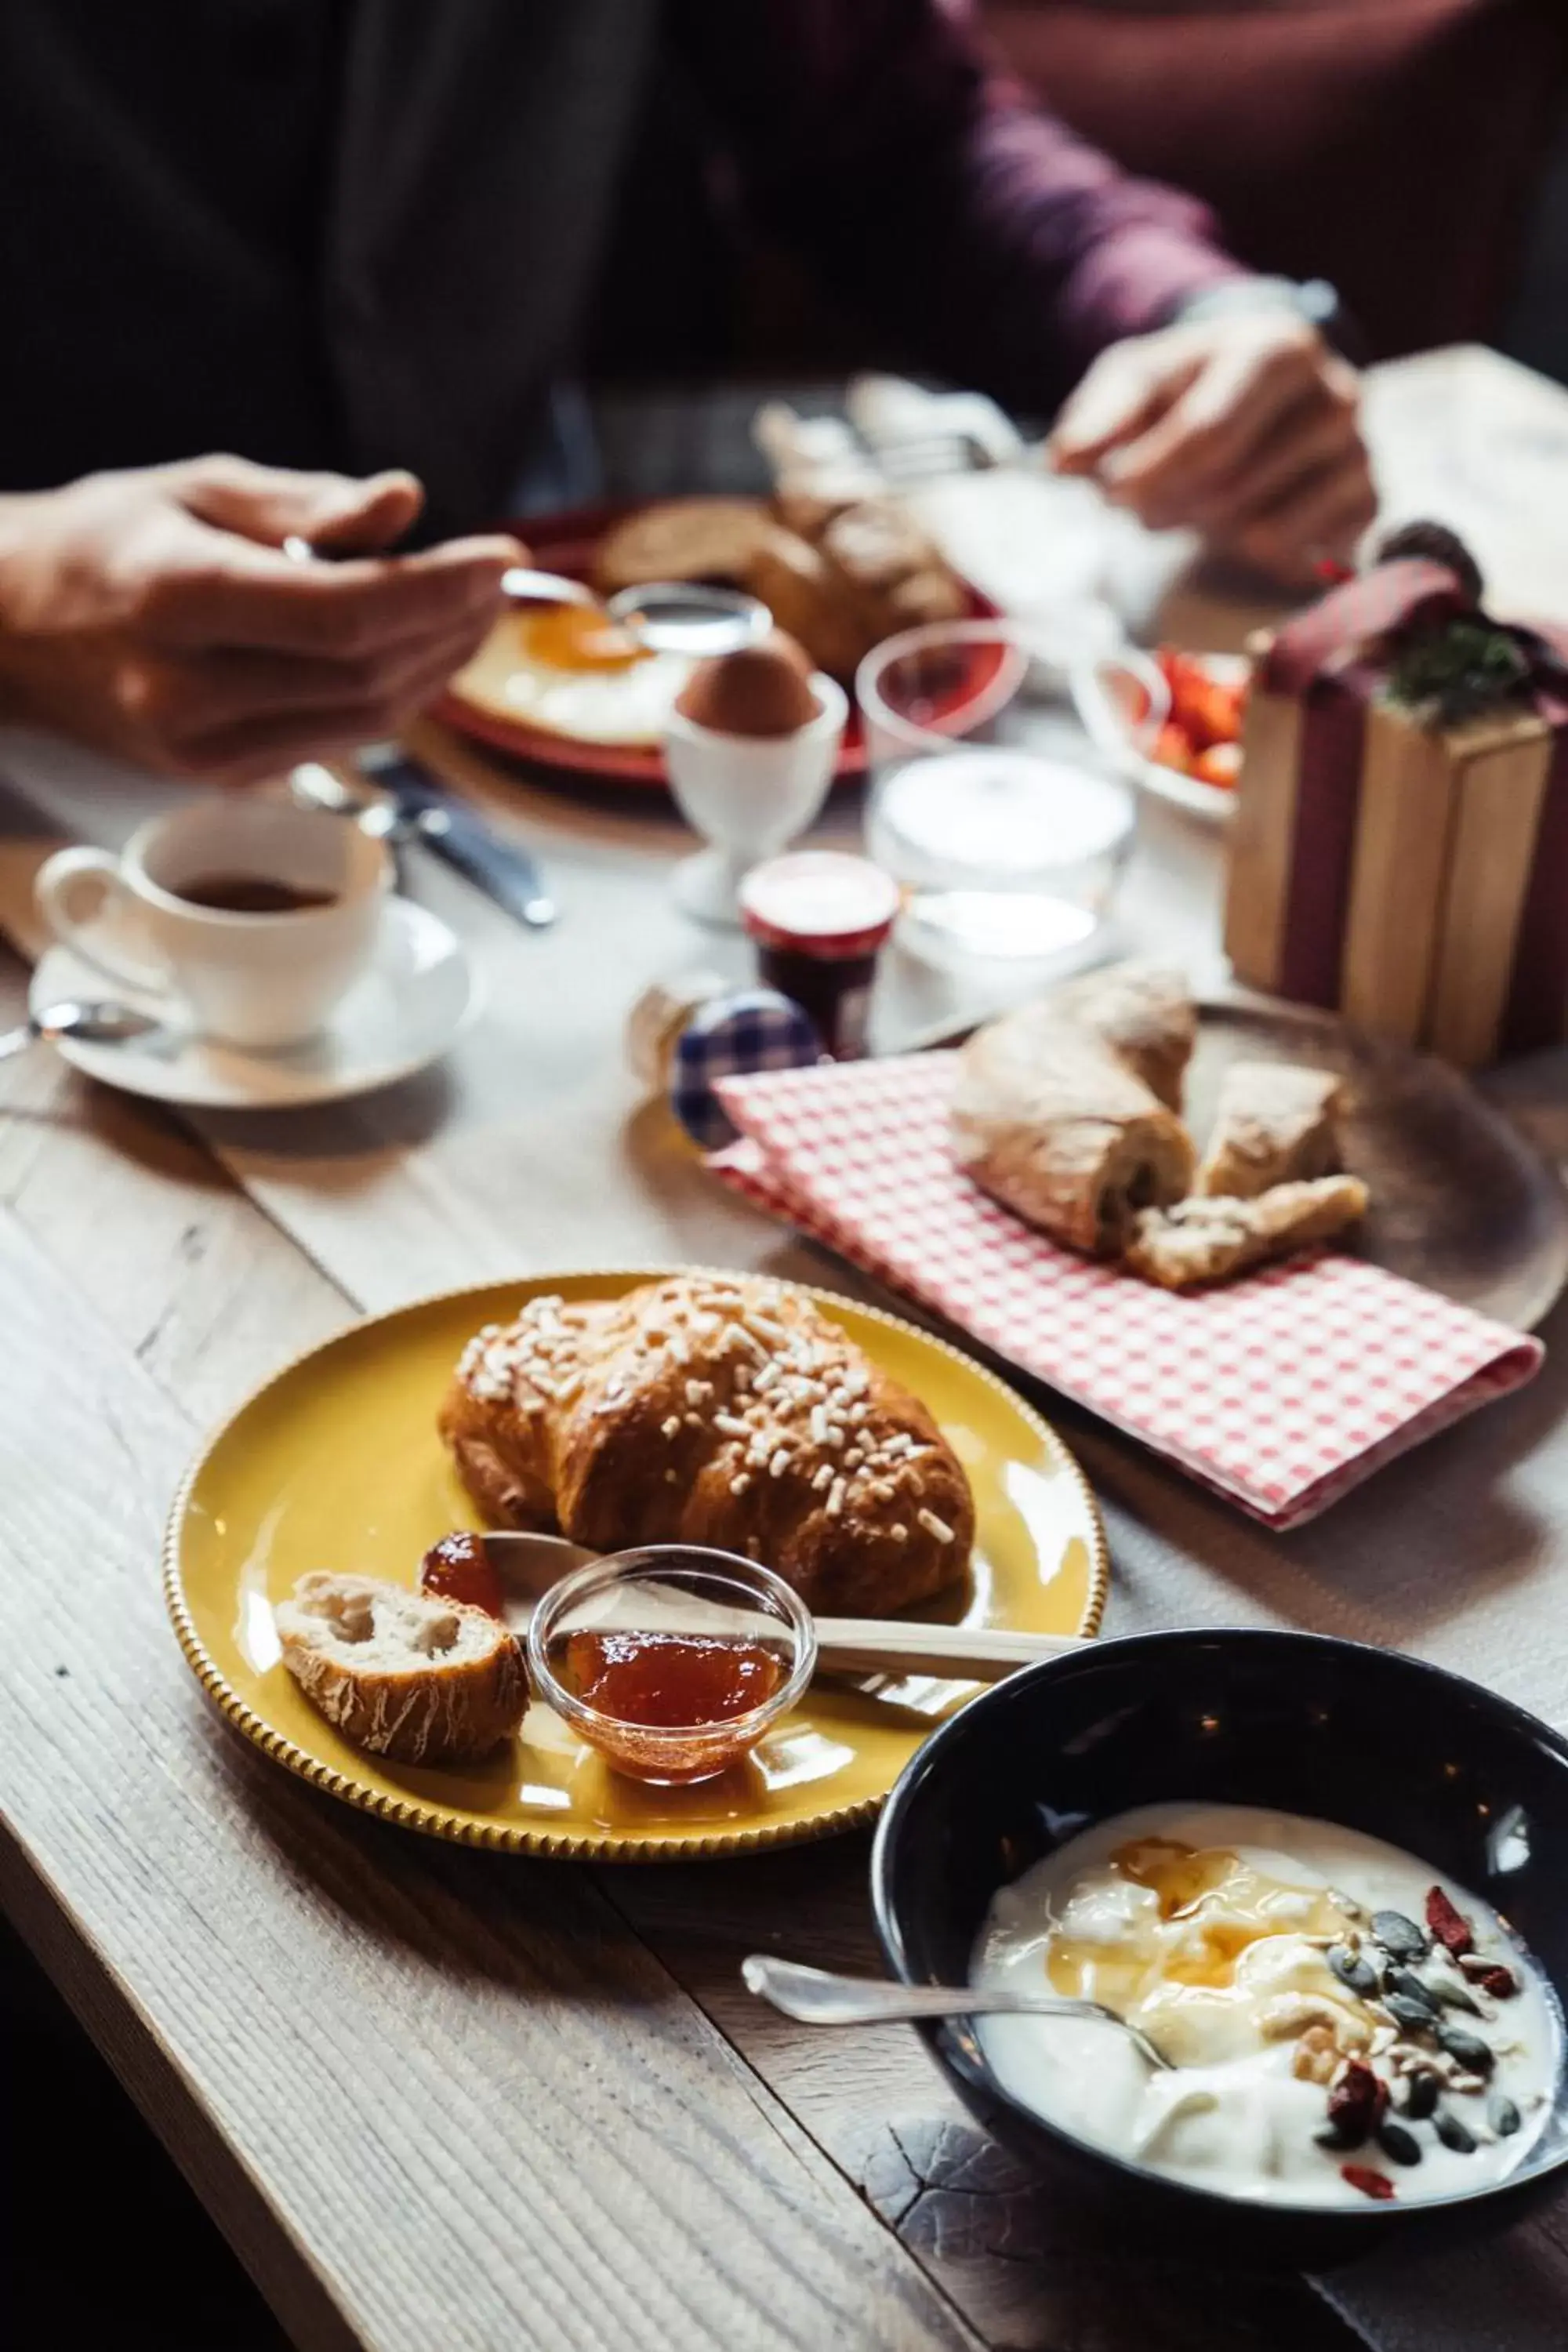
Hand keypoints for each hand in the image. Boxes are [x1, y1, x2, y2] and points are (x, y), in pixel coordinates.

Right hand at [0, 455, 521, 781]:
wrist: (11, 630)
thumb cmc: (102, 541)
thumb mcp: (196, 489)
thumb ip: (306, 505)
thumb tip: (405, 504)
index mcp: (178, 600)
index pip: (345, 612)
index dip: (439, 589)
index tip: (502, 557)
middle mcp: (188, 690)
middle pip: (367, 672)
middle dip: (452, 625)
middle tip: (498, 579)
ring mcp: (203, 748)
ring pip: (365, 720)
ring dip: (437, 668)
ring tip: (474, 613)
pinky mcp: (219, 778)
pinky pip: (336, 740)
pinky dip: (392, 697)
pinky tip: (419, 653)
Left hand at [1047, 312, 1375, 587]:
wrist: (1265, 385)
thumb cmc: (1193, 384)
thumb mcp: (1137, 380)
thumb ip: (1099, 419)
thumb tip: (1061, 463)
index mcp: (1278, 349)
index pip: (1206, 432)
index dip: (1149, 474)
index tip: (1109, 495)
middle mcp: (1335, 394)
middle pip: (1228, 484)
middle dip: (1167, 505)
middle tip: (1139, 504)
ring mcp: (1358, 451)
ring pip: (1257, 527)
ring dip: (1201, 529)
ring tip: (1189, 502)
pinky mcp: (1366, 502)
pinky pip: (1292, 554)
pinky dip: (1248, 551)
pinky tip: (1239, 518)